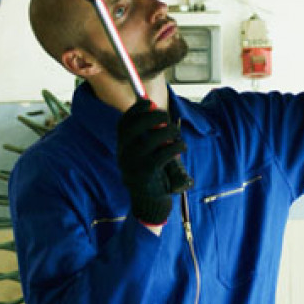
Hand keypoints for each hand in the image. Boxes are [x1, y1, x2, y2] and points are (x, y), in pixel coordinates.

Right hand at [116, 100, 185, 224]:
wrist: (148, 201)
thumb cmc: (150, 171)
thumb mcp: (144, 152)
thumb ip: (147, 134)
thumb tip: (156, 110)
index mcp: (122, 146)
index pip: (124, 123)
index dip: (136, 110)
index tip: (148, 102)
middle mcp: (124, 154)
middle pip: (136, 127)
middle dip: (154, 116)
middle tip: (166, 116)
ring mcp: (134, 164)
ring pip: (154, 138)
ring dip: (170, 131)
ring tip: (176, 133)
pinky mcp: (147, 172)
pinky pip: (164, 152)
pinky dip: (177, 146)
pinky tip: (181, 147)